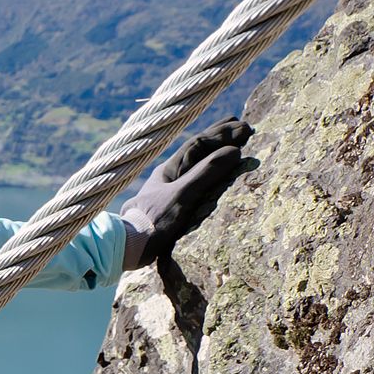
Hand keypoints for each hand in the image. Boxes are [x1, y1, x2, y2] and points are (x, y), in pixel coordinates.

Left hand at [119, 117, 252, 268]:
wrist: (130, 247)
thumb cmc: (155, 220)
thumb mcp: (183, 194)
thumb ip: (206, 173)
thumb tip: (233, 151)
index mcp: (170, 170)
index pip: (199, 145)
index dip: (221, 134)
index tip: (243, 127)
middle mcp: (170, 177)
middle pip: (198, 153)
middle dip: (220, 139)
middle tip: (243, 128)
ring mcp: (171, 192)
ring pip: (198, 167)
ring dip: (217, 156)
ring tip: (234, 148)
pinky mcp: (174, 209)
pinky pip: (197, 185)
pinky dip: (211, 177)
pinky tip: (217, 178)